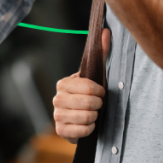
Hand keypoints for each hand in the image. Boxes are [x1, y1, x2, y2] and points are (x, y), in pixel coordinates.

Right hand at [53, 28, 110, 142]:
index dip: (100, 91)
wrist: (84, 117)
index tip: (102, 92)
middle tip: (100, 105)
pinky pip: (82, 131)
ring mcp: (57, 116)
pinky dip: (90, 129)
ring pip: (86, 117)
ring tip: (94, 114)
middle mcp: (57, 99)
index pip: (87, 86)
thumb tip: (106, 31)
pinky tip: (89, 124)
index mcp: (63, 83)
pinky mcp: (61, 131)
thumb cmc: (91, 94)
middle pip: (88, 103)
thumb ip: (101, 53)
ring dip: (95, 117)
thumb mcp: (96, 74)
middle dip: (99, 105)